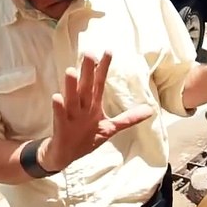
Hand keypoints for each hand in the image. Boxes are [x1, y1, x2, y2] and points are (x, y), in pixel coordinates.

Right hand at [41, 51, 153, 171]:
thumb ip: (128, 118)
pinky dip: (58, 107)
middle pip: (86, 87)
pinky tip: (56, 97)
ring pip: (71, 99)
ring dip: (71, 85)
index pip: (99, 83)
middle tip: (88, 53)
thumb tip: (150, 110)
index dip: (104, 68)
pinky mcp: (61, 127)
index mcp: (93, 105)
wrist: (65, 155)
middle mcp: (81, 107)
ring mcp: (71, 116)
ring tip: (70, 70)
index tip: (108, 51)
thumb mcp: (110, 128)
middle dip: (88, 71)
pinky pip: (59, 116)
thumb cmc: (86, 138)